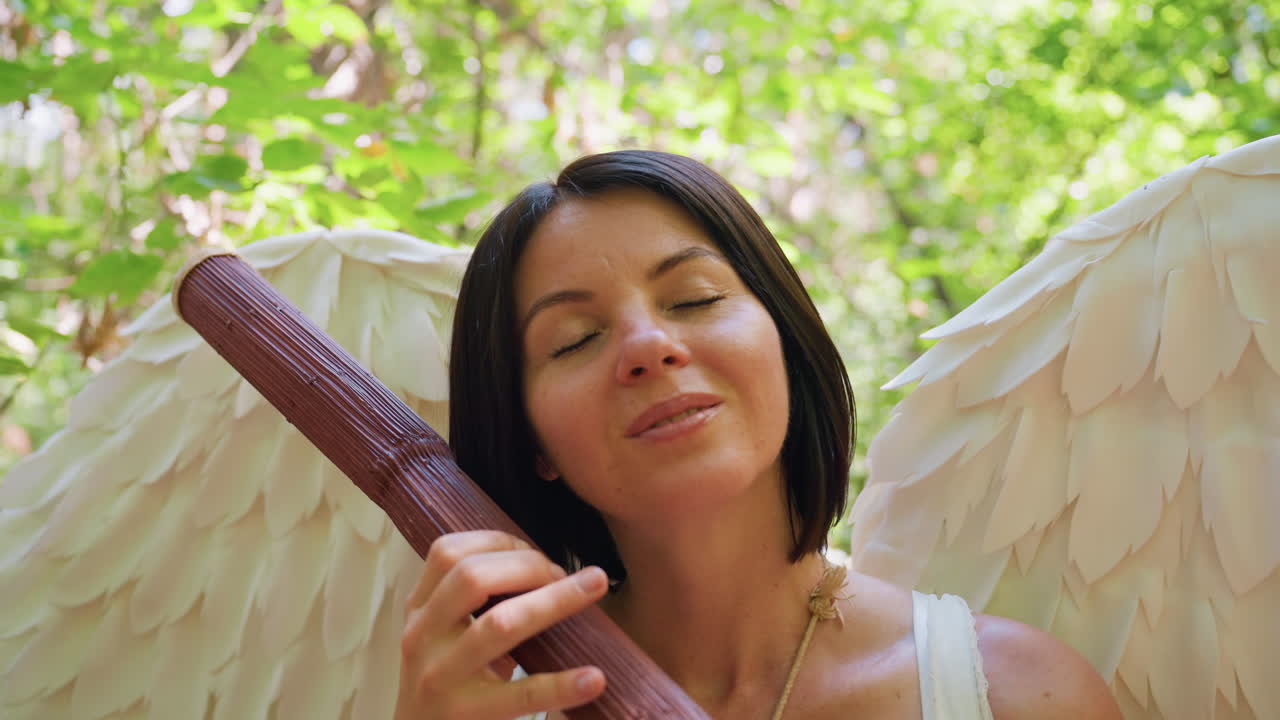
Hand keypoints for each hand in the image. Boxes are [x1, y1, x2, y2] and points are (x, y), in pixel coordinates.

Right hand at [395, 530, 609, 718]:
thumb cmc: (448, 683)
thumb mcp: (444, 637)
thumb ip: (475, 602)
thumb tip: (549, 570)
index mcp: (419, 611)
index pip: (449, 552)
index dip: (499, 542)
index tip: (536, 555)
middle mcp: (422, 638)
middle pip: (472, 577)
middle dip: (529, 565)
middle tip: (567, 576)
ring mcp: (440, 678)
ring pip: (499, 625)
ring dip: (555, 600)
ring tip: (595, 587)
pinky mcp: (465, 716)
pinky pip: (521, 696)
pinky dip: (561, 684)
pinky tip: (594, 678)